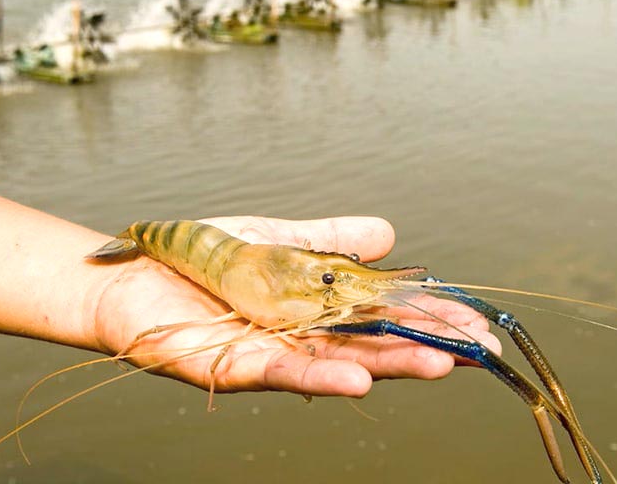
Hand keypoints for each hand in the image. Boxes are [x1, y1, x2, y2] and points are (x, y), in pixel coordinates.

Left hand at [90, 216, 500, 397]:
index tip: (476, 321)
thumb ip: (332, 240)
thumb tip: (391, 234)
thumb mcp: (280, 239)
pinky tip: (361, 383)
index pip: (384, 317)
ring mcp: (273, 356)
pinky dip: (323, 380)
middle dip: (427, 346)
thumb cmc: (204, 257)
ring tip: (441, 365)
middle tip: (481, 349)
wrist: (135, 273)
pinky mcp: (236, 368)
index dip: (429, 319)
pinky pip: (285, 375)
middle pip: (374, 346)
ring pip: (340, 366)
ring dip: (390, 367)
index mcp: (317, 310)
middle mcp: (303, 338)